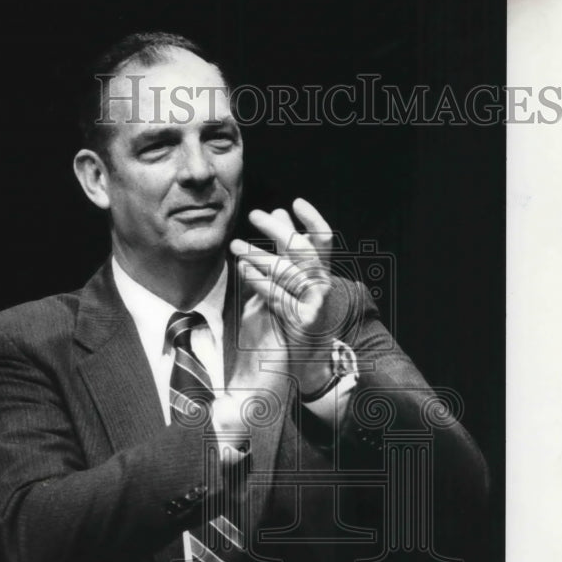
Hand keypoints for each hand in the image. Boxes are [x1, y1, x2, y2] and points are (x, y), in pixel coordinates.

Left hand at [230, 198, 345, 395]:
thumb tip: (280, 212)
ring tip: (236, 246)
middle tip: (253, 215)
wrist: (310, 359)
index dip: (313, 219)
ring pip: (287, 271)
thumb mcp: (293, 276)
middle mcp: (323, 284)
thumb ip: (288, 246)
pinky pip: (278, 296)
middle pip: (302, 249)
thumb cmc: (297, 312)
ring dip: (259, 255)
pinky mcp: (304, 320)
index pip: (325, 239)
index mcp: (322, 271)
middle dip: (277, 229)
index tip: (295, 202)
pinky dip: (258, 281)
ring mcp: (315, 303)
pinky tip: (242, 270)